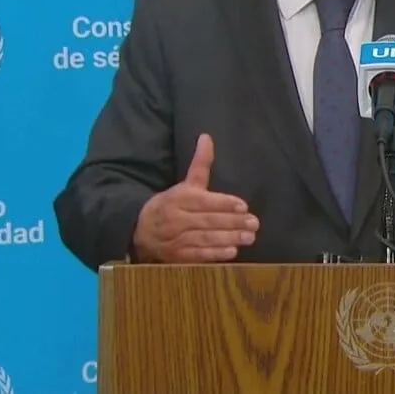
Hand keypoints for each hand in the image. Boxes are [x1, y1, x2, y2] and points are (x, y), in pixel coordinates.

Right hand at [131, 133, 258, 262]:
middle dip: (233, 222)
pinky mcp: (178, 256)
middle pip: (208, 220)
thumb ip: (200, 164)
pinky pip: (198, 255)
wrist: (140, 229)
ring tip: (249, 237)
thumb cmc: (171, 204)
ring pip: (205, 238)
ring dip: (228, 238)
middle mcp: (178, 218)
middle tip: (254, 223)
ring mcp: (177, 239)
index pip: (204, 201)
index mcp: (180, 198)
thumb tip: (207, 137)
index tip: (243, 206)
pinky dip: (215, 255)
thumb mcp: (185, 184)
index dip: (224, 204)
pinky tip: (232, 252)